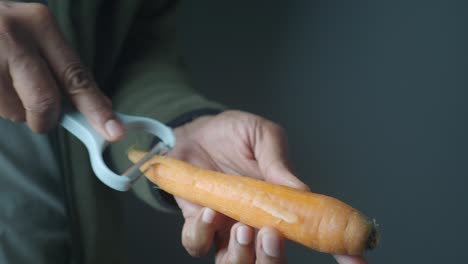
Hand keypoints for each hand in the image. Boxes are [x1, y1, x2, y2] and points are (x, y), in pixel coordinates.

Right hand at [0, 2, 122, 139]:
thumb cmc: (1, 33)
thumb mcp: (34, 37)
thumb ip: (65, 69)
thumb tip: (101, 106)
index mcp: (40, 25)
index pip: (76, 76)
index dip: (96, 108)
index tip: (113, 130)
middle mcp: (13, 36)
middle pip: (46, 100)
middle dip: (47, 119)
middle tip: (42, 118)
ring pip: (16, 112)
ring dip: (16, 110)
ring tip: (3, 83)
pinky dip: (0, 106)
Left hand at [168, 110, 366, 263]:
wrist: (196, 130)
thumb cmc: (234, 133)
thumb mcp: (262, 136)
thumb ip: (279, 163)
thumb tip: (303, 192)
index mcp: (282, 205)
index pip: (314, 234)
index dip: (340, 251)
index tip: (356, 260)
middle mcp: (257, 223)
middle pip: (272, 261)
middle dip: (273, 259)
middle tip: (271, 235)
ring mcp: (226, 226)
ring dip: (241, 254)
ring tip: (240, 226)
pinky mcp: (198, 222)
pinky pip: (198, 244)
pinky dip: (203, 234)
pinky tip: (209, 212)